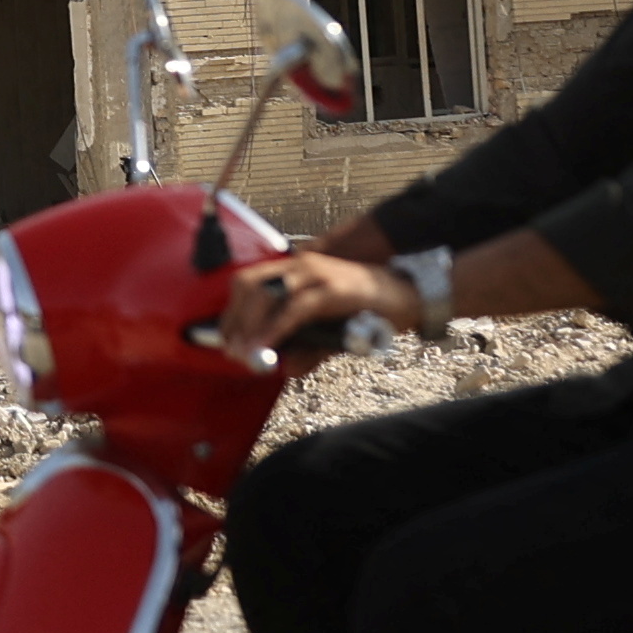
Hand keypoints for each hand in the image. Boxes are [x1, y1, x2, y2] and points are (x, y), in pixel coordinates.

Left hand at [215, 249, 413, 359]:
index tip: (223, 339)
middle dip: (234, 321)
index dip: (231, 311)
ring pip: (266, 294)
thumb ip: (308, 348)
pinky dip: (275, 330)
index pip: (248, 282)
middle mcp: (300, 265)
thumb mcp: (330, 332)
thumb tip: (285, 368)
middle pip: (250, 286)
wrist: (409, 295)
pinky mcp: (331, 289)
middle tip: (232, 351)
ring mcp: (316, 273)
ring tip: (245, 353)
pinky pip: (294, 310)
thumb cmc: (369, 310)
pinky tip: (266, 347)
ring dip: (250, 327)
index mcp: (295, 269)